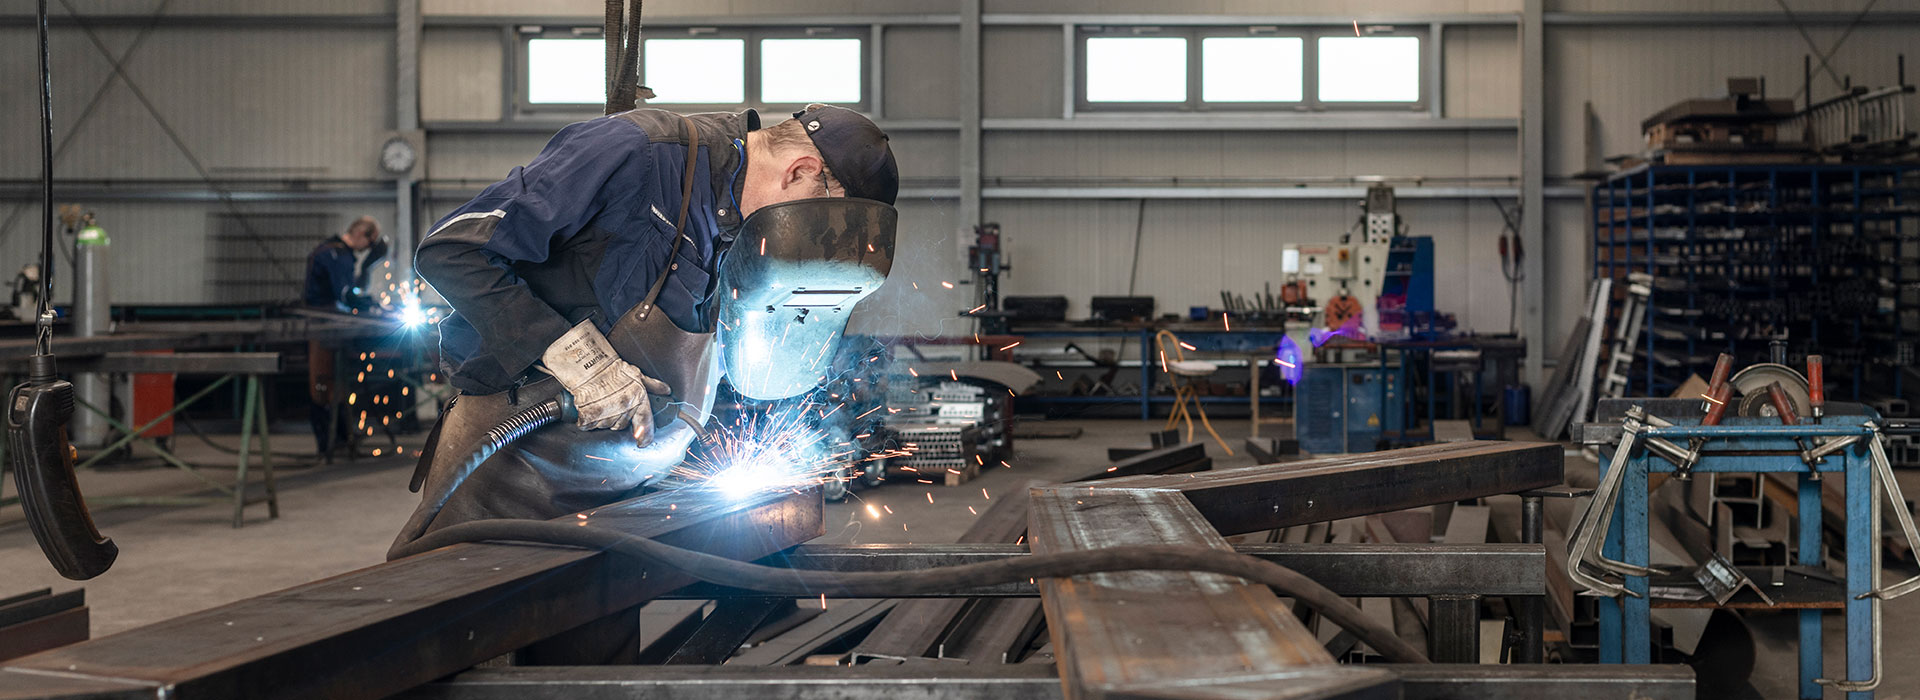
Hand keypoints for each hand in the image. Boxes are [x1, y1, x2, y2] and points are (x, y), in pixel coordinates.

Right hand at [541, 321, 672, 444]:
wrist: (588, 366)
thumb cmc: (612, 370)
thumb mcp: (637, 375)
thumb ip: (653, 385)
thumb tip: (666, 390)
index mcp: (637, 399)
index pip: (645, 422)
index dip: (646, 436)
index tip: (643, 443)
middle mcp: (623, 408)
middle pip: (622, 425)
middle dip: (618, 418)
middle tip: (612, 404)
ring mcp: (606, 414)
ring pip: (606, 425)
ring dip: (603, 418)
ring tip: (600, 402)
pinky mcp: (589, 417)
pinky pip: (589, 426)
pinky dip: (587, 420)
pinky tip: (589, 407)